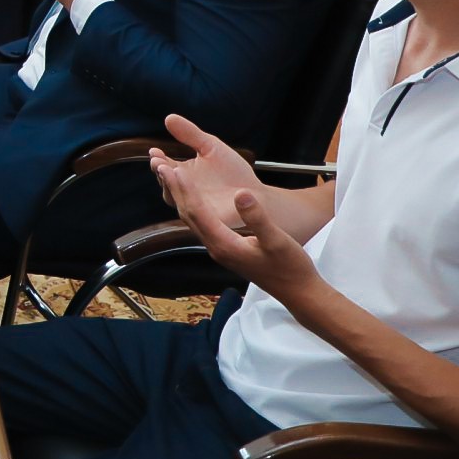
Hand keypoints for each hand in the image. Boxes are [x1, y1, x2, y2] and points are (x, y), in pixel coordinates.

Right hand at [149, 113, 261, 214]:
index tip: (155, 151)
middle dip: (161, 174)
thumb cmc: (233, 172)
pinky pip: (195, 212)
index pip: (163, 167)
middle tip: (159, 163)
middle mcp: (183, 191)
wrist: (256, 194)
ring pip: (176, 200)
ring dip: (172, 186)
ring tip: (173, 172)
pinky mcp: (206, 219)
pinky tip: (192, 190)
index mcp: (182, 174)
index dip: (158, 160)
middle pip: (165, 184)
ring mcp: (193, 206)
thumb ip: (191, 134)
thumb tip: (168, 117)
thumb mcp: (211, 147)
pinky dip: (191, 202)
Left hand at [181, 182, 321, 301]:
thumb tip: (240, 194)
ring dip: (182, 198)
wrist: (297, 291)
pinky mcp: (226, 249)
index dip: (186, 190)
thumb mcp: (277, 240)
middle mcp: (216, 247)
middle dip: (175, 191)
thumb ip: (257, 218)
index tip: (174, 169)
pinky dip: (194, 207)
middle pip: (188, 215)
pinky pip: (202, 225)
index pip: (197, 212)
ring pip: (193, 221)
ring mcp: (220, 249)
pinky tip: (194, 199)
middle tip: (160, 167)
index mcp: (224, 244)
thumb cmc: (290, 267)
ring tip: (171, 179)